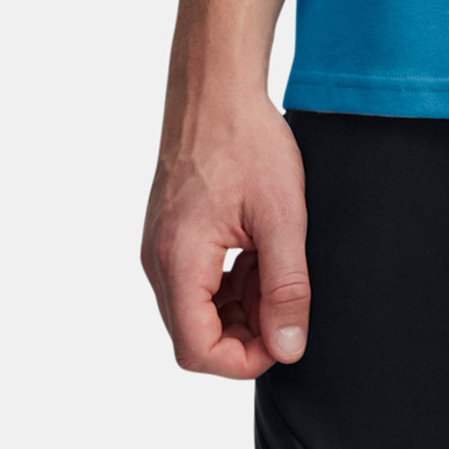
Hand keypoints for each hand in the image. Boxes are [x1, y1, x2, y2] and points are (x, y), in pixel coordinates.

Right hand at [141, 92, 309, 378]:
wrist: (217, 89)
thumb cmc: (248, 141)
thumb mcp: (283, 216)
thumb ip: (286, 286)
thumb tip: (289, 347)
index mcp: (179, 260)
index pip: (196, 350)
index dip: (243, 360)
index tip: (285, 338)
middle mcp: (159, 261)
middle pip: (195, 334)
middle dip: (246, 331)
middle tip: (288, 298)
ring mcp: (162, 247)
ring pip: (198, 309)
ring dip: (241, 305)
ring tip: (278, 265)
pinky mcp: (172, 234)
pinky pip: (197, 281)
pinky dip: (231, 281)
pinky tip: (261, 251)